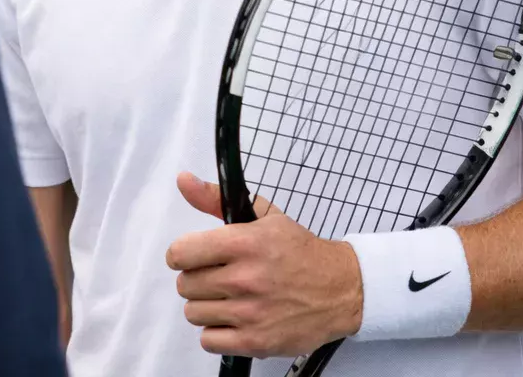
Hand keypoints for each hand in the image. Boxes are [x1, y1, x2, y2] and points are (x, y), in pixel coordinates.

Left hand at [165, 172, 362, 358]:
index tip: (193, 256)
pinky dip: (217, 332)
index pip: (181, 253)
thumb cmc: (300, 251)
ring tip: (229, 298)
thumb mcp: (263, 215)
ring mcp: (250, 313)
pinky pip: (209, 340)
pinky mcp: (256, 342)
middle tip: (219, 276)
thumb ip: (216, 199)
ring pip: (193, 313)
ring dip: (206, 306)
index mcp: (245, 243)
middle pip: (185, 284)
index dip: (182, 255)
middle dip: (197, 279)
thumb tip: (183, 180)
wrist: (341, 289)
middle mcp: (245, 278)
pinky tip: (234, 319)